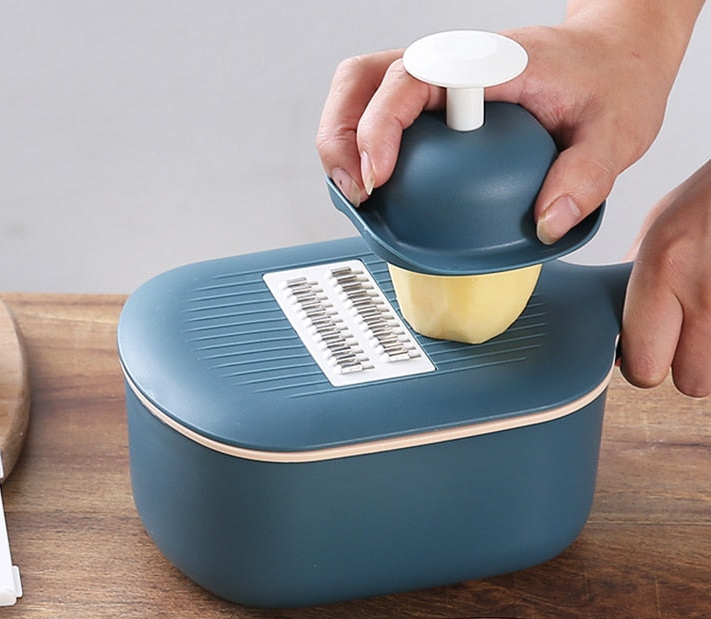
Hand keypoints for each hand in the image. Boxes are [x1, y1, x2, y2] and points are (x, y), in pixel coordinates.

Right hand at [317, 3, 700, 242]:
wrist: (616, 57)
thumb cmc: (613, 82)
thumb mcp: (615, 133)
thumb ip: (585, 177)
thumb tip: (545, 223)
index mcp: (490, 61)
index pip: (412, 77)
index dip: (381, 125)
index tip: (379, 177)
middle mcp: (453, 63)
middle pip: (364, 77)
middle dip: (340, 136)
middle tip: (356, 194)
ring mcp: (438, 80)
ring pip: (360, 90)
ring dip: (341, 140)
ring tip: (357, 195)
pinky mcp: (434, 101)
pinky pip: (380, 111)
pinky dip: (362, 147)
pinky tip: (376, 186)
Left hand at [621, 160, 710, 397]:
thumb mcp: (662, 223)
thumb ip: (636, 279)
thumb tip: (619, 330)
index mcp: (665, 266)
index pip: (643, 366)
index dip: (644, 362)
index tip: (647, 348)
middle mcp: (705, 289)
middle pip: (691, 381)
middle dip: (688, 363)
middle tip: (688, 332)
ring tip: (708, 313)